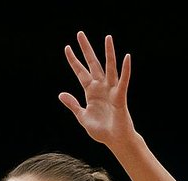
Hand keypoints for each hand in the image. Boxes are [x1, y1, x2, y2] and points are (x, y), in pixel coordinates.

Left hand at [58, 31, 135, 148]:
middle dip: (86, 49)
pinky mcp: (120, 96)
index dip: (73, 60)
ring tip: (107, 38)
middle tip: (80, 33)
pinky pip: (123, 81)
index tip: (67, 47)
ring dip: (109, 53)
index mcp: (90, 92)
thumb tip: (61, 94)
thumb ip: (73, 104)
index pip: (80, 72)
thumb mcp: (82, 116)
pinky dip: (125, 70)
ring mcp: (111, 90)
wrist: (114, 140)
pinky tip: (126, 57)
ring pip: (109, 68)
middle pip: (92, 64)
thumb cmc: (101, 130)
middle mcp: (101, 87)